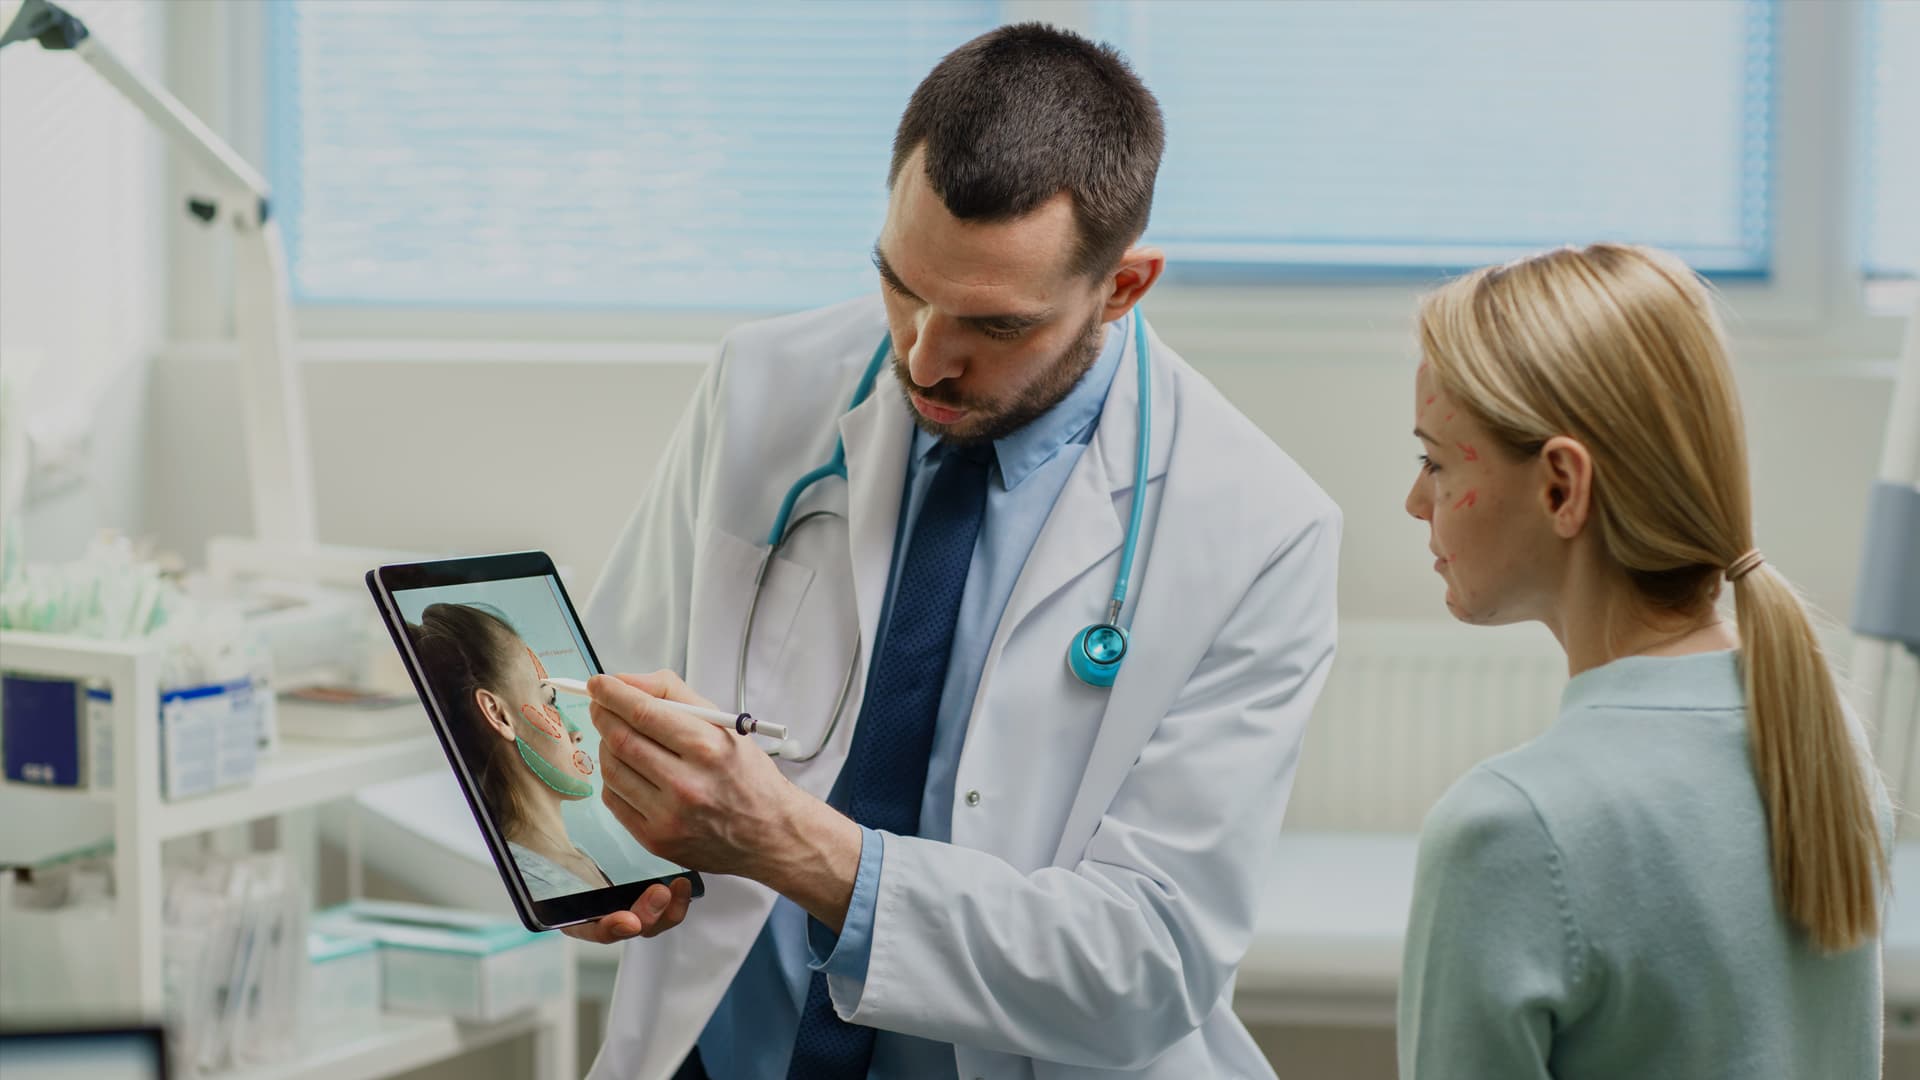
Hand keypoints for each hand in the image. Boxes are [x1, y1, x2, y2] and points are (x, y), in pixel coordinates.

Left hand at [589, 670, 862, 930]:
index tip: (599, 683)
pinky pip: (614, 800)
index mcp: (707, 749)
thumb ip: (674, 694)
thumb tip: (627, 682)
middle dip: (603, 715)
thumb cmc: (748, 777)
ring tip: (619, 737)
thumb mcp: (724, 724)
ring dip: (606, 746)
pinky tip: (629, 770)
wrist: (769, 834)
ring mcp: (668, 816)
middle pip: (621, 740)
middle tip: (601, 705)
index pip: (643, 712)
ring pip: (612, 770)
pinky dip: (613, 778)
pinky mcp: (655, 840)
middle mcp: (686, 784)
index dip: (612, 694)